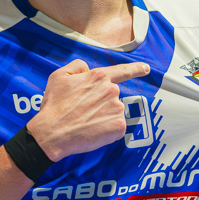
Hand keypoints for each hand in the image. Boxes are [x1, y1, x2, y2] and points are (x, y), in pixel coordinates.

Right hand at [27, 59, 149, 161]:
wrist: (52, 133)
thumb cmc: (54, 105)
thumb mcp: (59, 76)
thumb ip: (77, 66)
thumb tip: (88, 70)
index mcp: (98, 76)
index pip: (122, 71)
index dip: (136, 69)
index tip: (146, 69)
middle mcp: (111, 90)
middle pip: (112, 96)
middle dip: (100, 103)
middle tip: (82, 111)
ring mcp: (117, 108)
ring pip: (114, 111)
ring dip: (103, 117)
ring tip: (85, 122)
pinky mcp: (118, 126)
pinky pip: (116, 127)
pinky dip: (105, 130)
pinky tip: (92, 131)